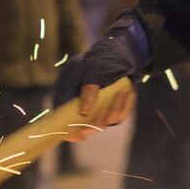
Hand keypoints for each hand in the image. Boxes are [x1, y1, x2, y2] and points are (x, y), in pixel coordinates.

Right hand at [54, 17, 148, 140]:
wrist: (126, 52)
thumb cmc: (106, 57)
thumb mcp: (95, 69)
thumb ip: (89, 89)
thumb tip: (84, 112)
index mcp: (68, 88)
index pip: (61, 114)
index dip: (68, 129)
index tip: (79, 136)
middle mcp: (80, 100)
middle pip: (83, 124)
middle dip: (98, 120)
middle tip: (109, 105)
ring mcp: (95, 106)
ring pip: (103, 122)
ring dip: (115, 109)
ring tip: (121, 91)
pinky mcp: (110, 108)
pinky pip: (117, 117)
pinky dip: (125, 107)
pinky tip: (128, 93)